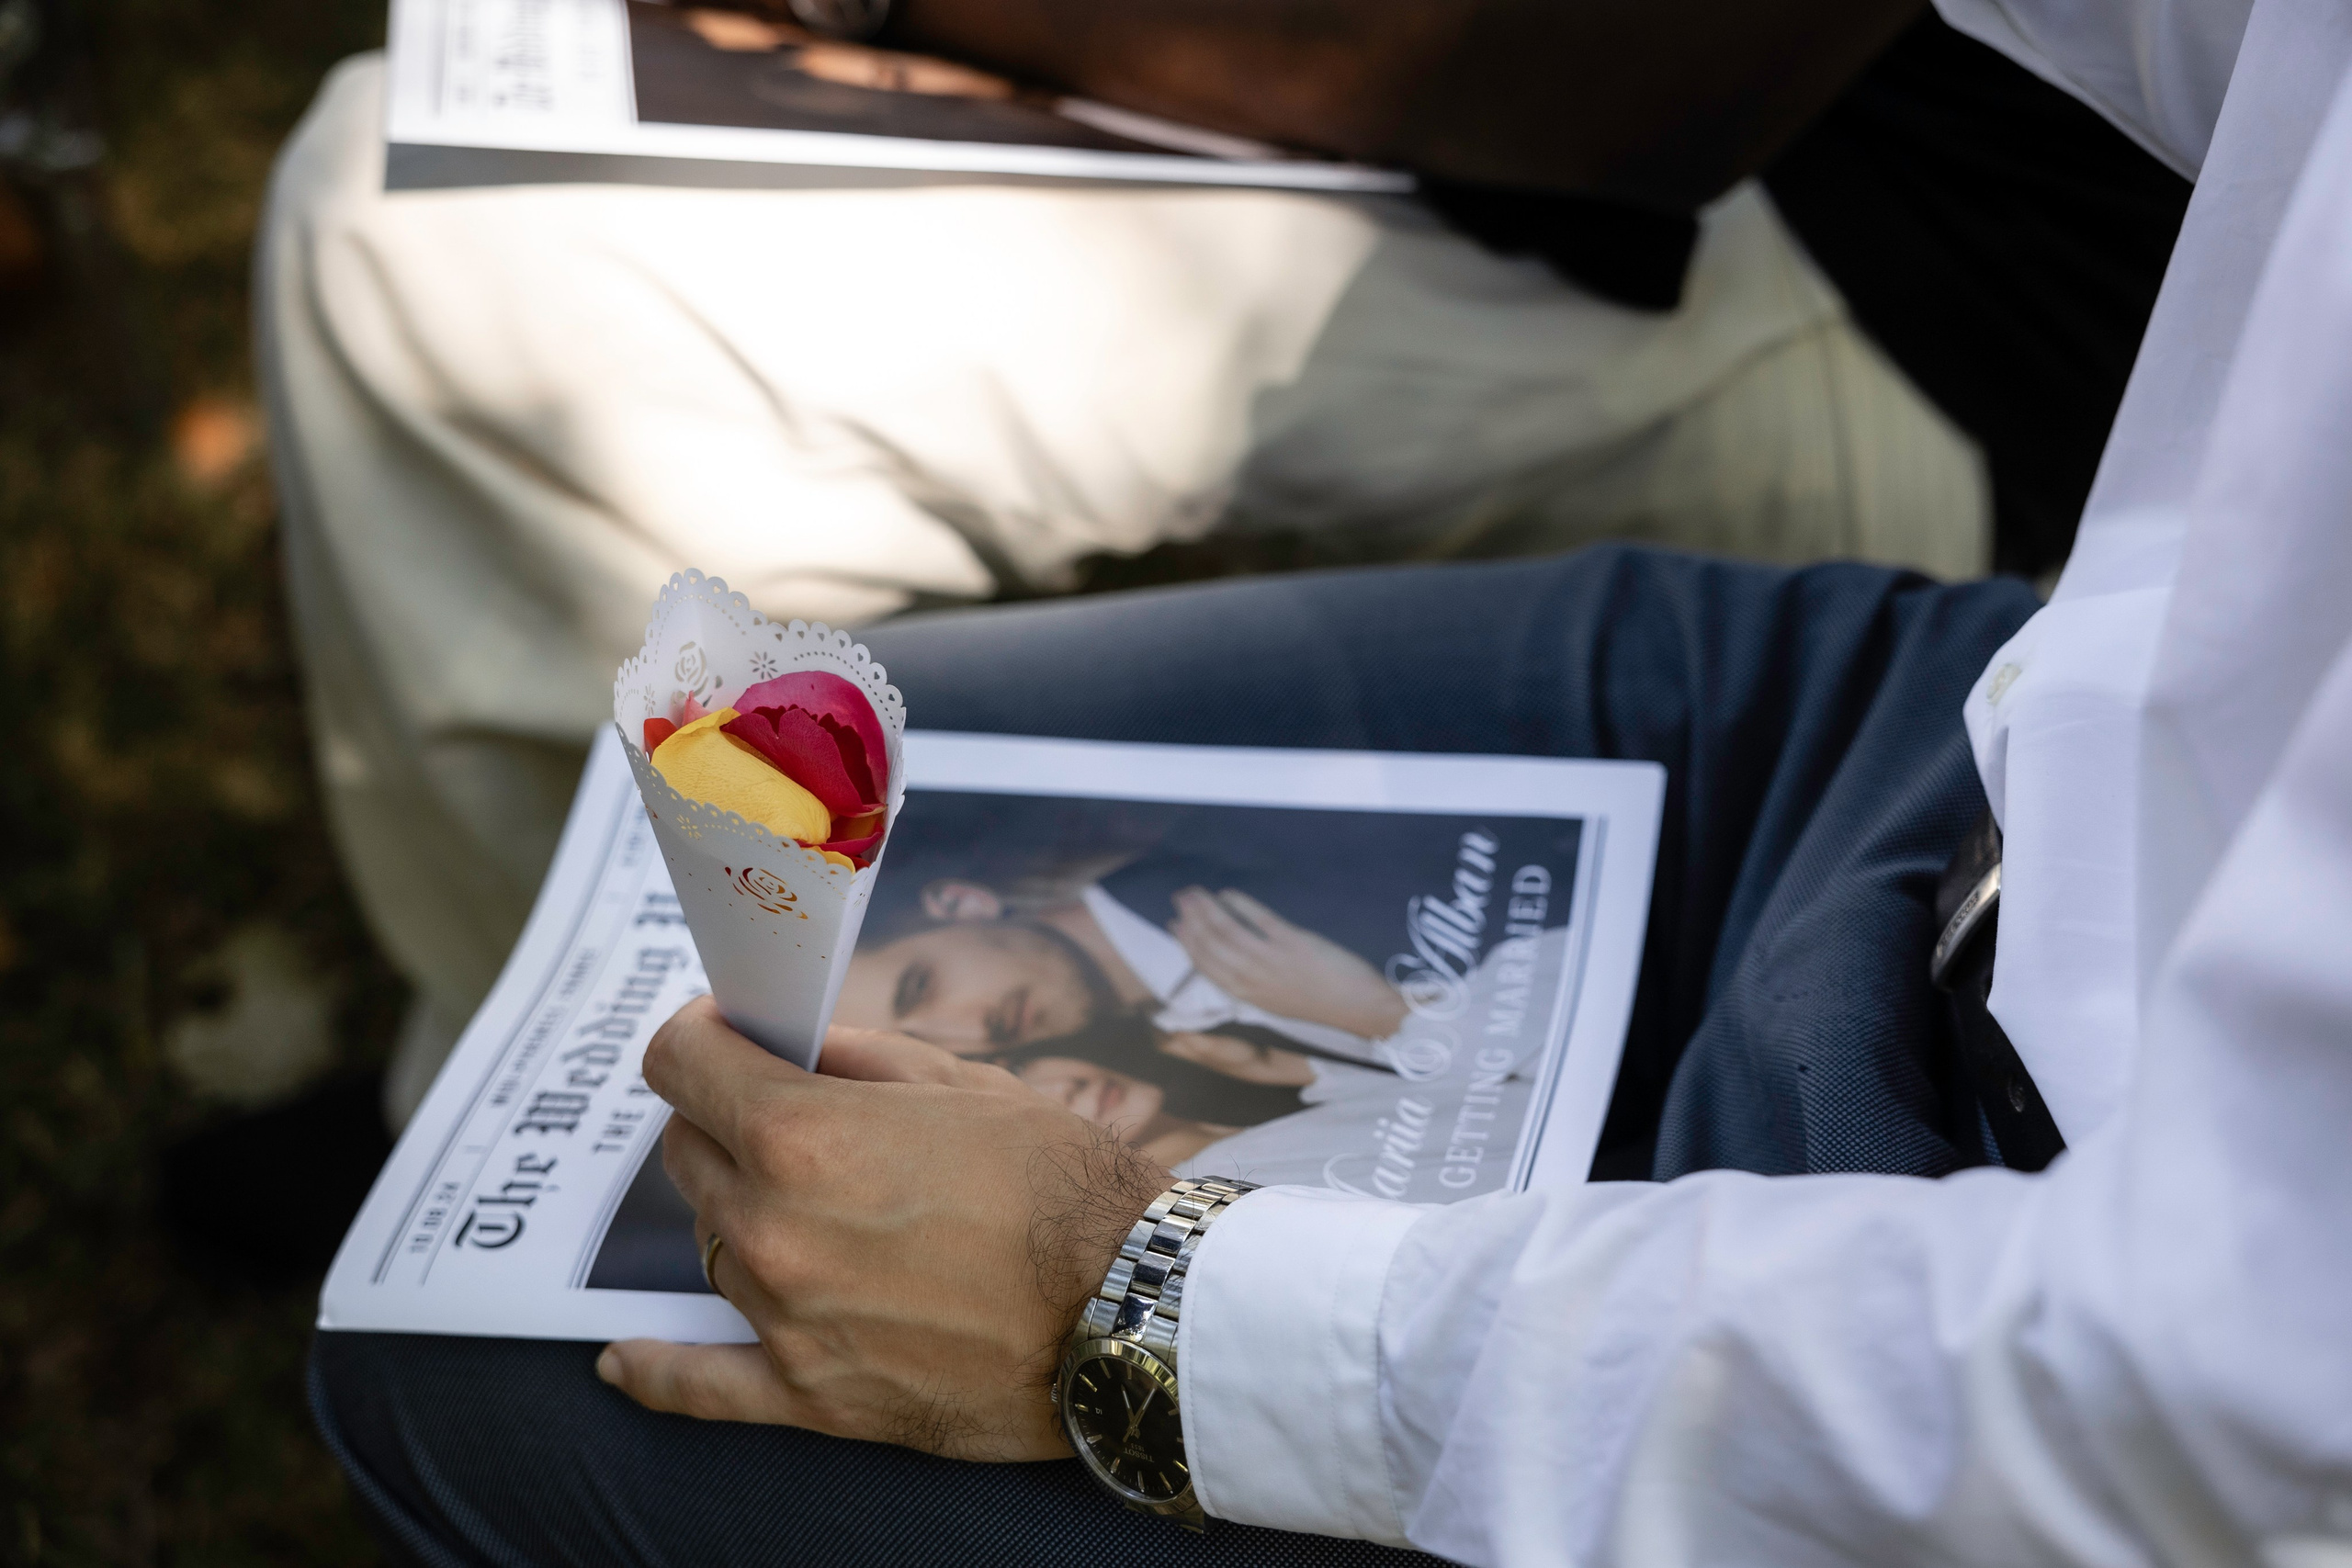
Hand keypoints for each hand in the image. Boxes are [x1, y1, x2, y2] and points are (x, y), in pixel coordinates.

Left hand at [597, 996, 1168, 1458]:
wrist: (1135, 1309)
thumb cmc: (1065, 1183)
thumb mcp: (965, 1082)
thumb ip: (857, 1059)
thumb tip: (792, 1043)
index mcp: (802, 1133)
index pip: (679, 1062)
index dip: (701, 1037)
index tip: (724, 1037)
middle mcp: (772, 1225)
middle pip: (689, 1151)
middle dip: (726, 1120)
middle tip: (786, 1117)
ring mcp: (784, 1316)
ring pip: (711, 1241)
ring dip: (742, 1210)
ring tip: (808, 1203)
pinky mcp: (811, 1394)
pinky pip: (699, 1387)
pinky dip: (655, 1371)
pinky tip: (623, 1362)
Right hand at [1170, 887, 1408, 1039]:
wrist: (1357, 1006)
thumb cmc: (1317, 1002)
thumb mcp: (1274, 999)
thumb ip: (1250, 978)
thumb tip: (1228, 952)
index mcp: (1246, 995)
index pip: (1205, 966)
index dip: (1186, 943)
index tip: (1174, 924)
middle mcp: (1252, 979)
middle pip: (1210, 945)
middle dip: (1191, 919)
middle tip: (1181, 898)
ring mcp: (1271, 960)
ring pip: (1227, 930)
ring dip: (1207, 908)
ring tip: (1196, 892)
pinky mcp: (1292, 943)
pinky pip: (1257, 919)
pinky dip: (1238, 903)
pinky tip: (1227, 893)